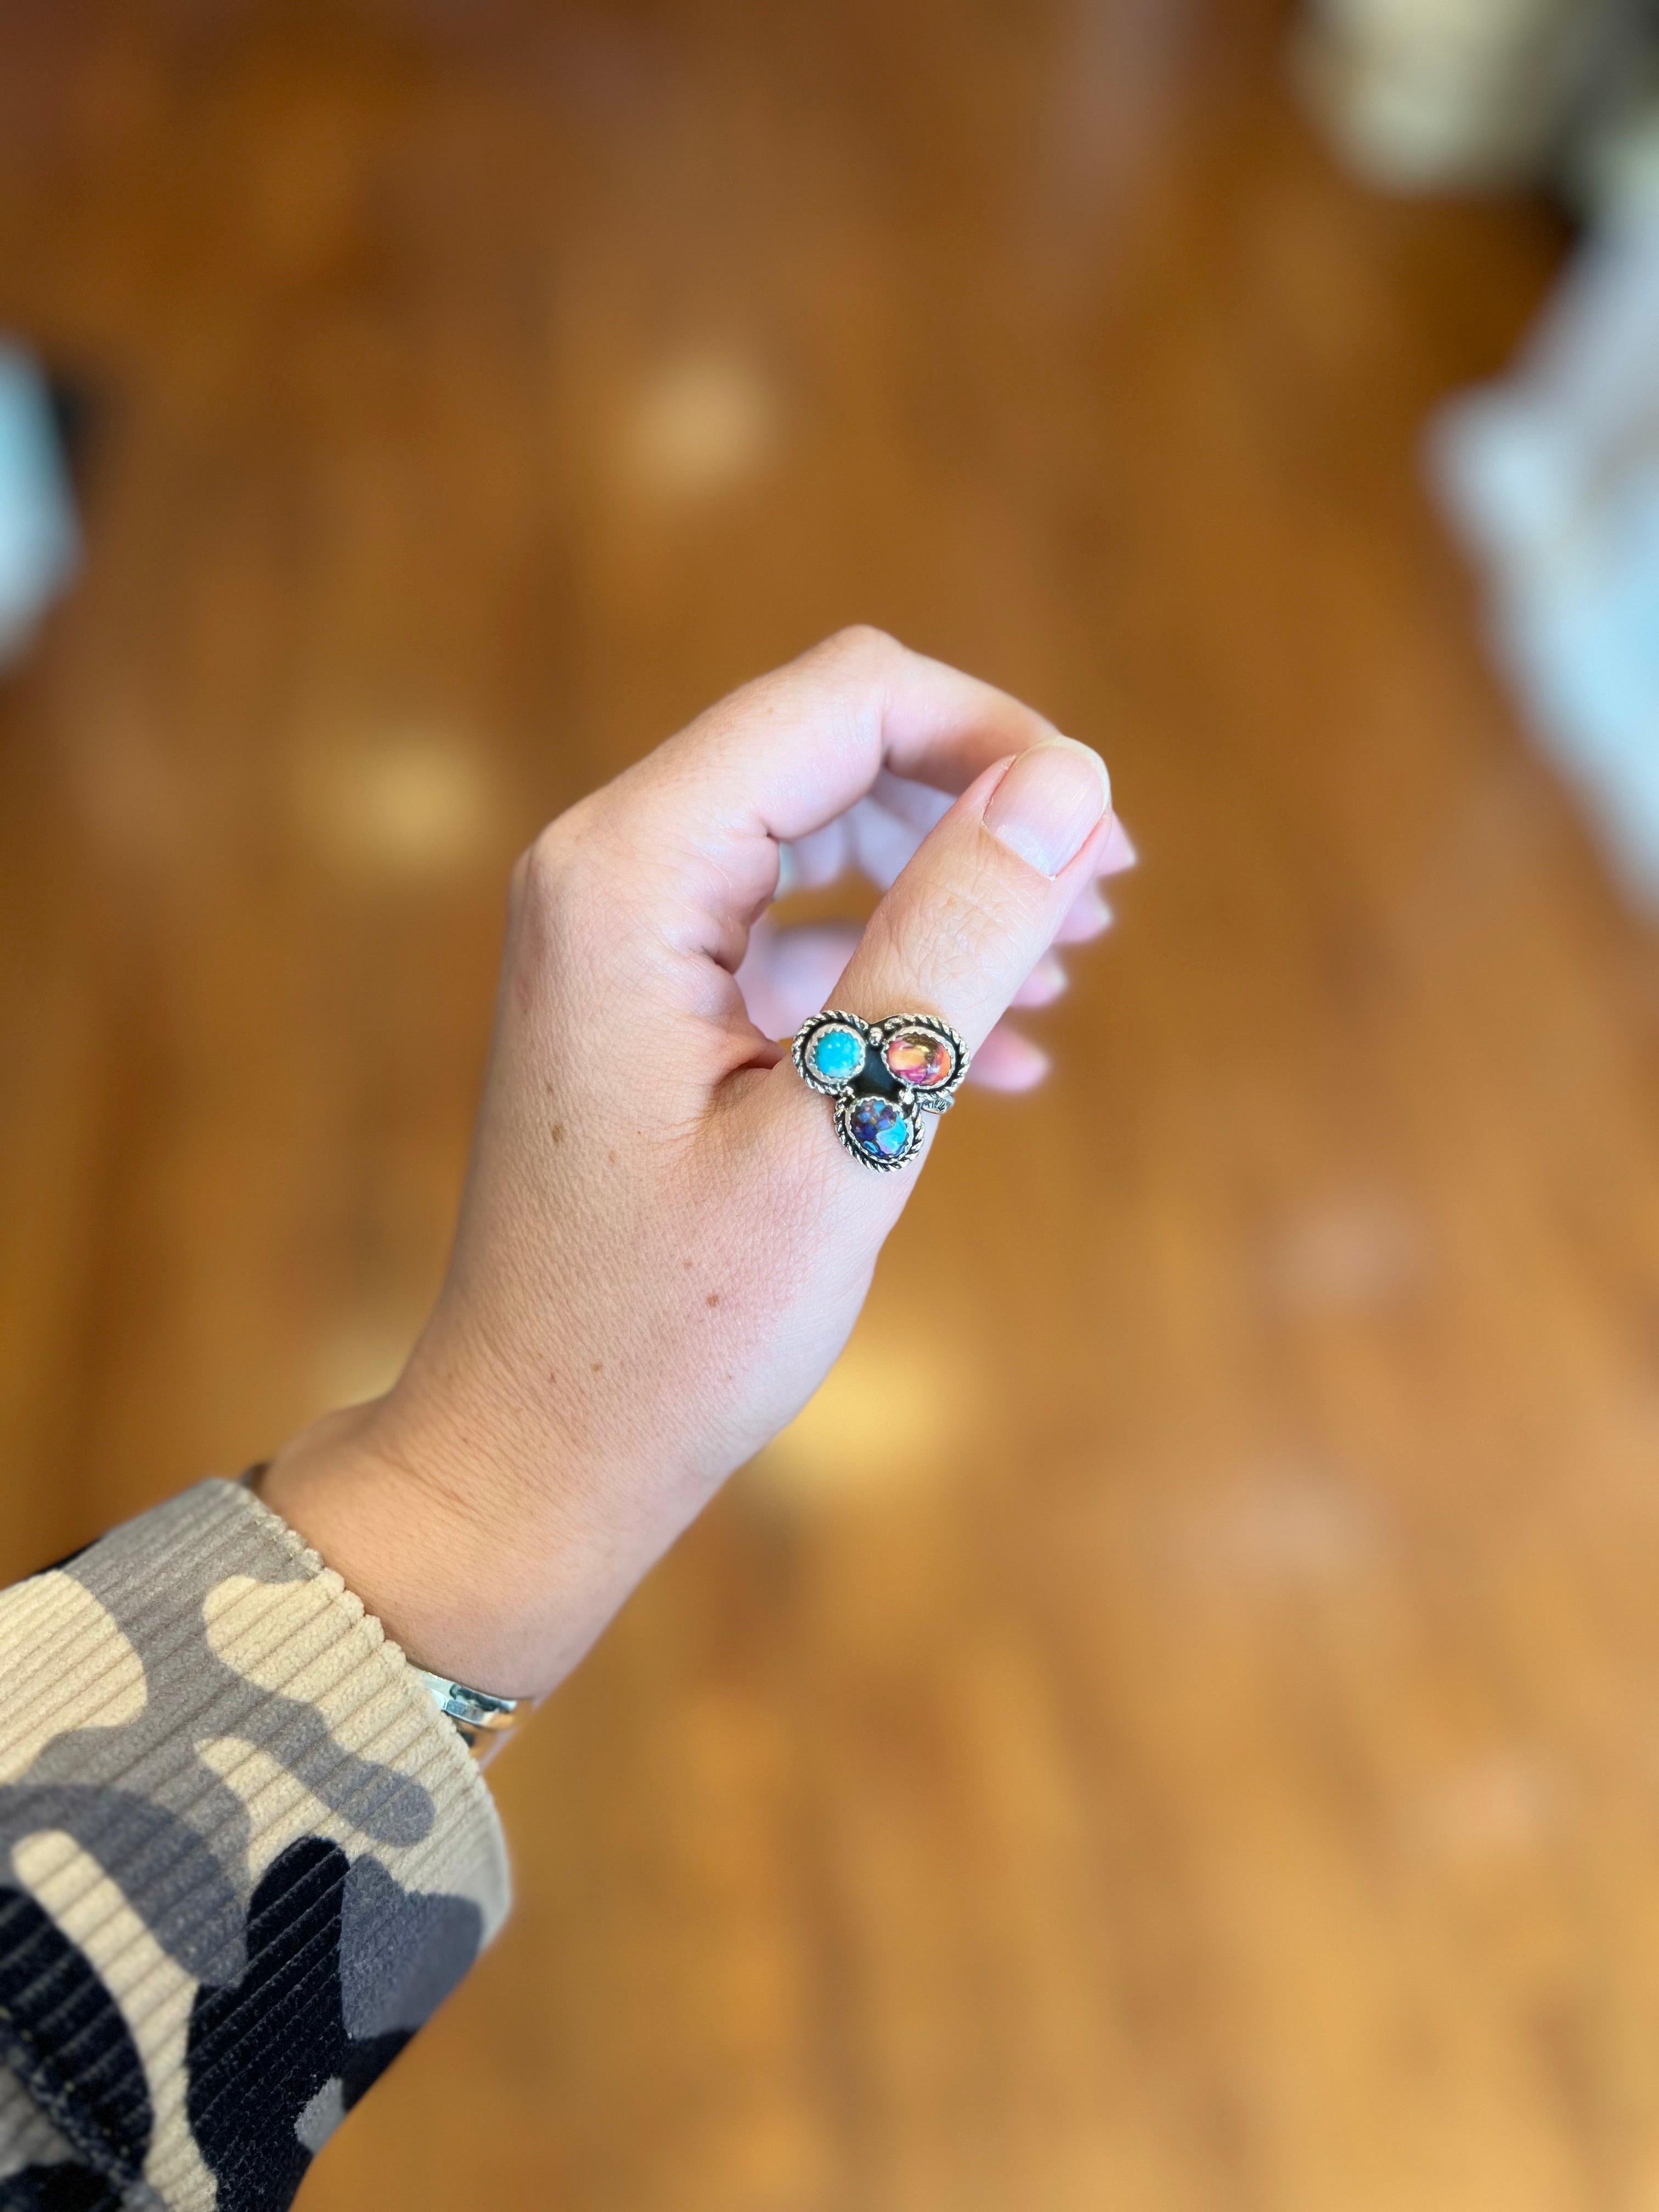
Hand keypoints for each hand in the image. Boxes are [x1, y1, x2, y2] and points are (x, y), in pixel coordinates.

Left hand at [260, 629, 1126, 1697]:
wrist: (538, 1451)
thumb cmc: (674, 1324)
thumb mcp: (847, 1126)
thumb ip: (952, 939)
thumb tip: (1064, 783)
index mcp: (632, 872)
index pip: (844, 700)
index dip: (995, 739)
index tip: (1103, 840)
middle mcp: (610, 871)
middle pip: (833, 747)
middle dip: (979, 803)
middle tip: (1105, 897)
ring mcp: (622, 938)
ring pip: (822, 836)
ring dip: (952, 883)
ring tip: (1065, 969)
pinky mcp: (648, 1007)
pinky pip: (792, 937)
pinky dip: (898, 968)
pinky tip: (1003, 1054)